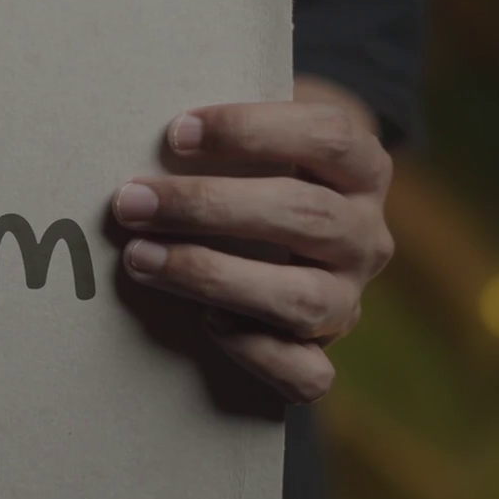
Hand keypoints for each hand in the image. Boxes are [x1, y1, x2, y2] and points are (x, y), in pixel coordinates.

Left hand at [109, 80, 393, 401]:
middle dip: (206, 206)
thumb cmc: (259, 173)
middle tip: (133, 201)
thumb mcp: (261, 140)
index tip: (176, 132)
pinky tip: (207, 323)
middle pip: (302, 215)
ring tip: (140, 257)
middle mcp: (365, 234)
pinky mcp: (326, 351)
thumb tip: (135, 125)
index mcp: (362, 167)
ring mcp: (350, 297)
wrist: (292, 235)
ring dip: (211, 276)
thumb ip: (226, 135)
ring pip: (300, 298)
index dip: (251, 130)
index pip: (325, 136)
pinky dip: (255, 351)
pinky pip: (308, 374)